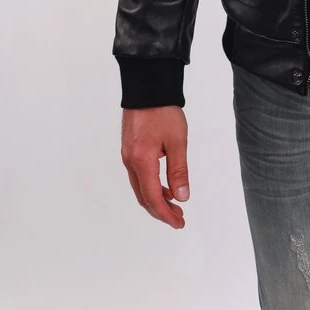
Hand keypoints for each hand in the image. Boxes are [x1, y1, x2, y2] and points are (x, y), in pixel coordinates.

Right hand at [121, 105, 189, 227]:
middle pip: (143, 196)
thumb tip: (182, 196)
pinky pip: (138, 175)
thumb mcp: (177, 141)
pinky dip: (150, 185)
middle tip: (178, 218)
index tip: (179, 223)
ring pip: (140, 186)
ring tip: (174, 204)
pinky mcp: (129, 148)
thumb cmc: (163, 110)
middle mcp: (130, 161)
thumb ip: (178, 170)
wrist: (147, 86)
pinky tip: (163, 184)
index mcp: (142, 161)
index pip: (153, 197)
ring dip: (156, 198)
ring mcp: (127, 155)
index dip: (166, 214)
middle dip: (160, 210)